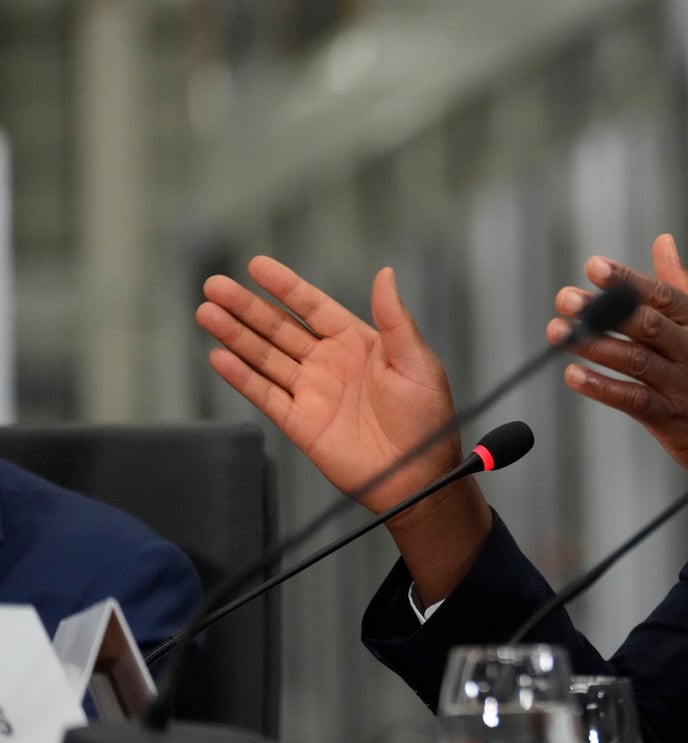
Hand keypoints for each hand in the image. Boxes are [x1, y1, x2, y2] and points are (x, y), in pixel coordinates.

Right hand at [196, 255, 461, 510]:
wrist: (417, 476)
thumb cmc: (427, 420)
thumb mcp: (417, 362)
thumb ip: (395, 319)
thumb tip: (386, 274)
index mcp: (358, 343)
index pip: (313, 307)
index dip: (285, 287)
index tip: (256, 266)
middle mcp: (329, 363)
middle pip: (279, 328)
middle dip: (246, 307)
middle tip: (214, 286)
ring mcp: (311, 392)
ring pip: (265, 357)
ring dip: (235, 336)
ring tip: (206, 313)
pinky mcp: (299, 423)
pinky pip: (264, 395)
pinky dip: (241, 377)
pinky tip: (219, 357)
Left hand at [549, 233, 687, 527]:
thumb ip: (685, 288)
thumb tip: (663, 241)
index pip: (662, 295)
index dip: (627, 281)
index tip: (594, 266)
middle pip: (645, 324)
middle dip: (603, 310)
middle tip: (565, 298)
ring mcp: (683, 386)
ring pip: (634, 359)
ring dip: (594, 345)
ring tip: (558, 332)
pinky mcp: (672, 420)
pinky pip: (633, 400)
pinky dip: (603, 387)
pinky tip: (575, 375)